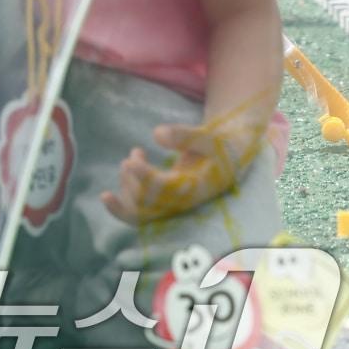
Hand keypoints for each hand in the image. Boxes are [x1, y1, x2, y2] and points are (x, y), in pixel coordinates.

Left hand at [102, 120, 266, 224]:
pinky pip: (138, 214)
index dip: (144, 177)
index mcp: (196, 188)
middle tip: (133, 156)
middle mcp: (182, 203)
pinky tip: (123, 175)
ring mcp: (171, 206)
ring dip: (126, 187)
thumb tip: (156, 134)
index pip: (165, 191)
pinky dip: (121, 203)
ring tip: (129, 159)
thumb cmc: (217, 148)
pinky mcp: (162, 205)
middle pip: (146, 205)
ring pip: (138, 214)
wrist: (227, 161)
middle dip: (132, 180)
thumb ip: (184, 136)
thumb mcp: (207, 137)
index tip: (132, 160)